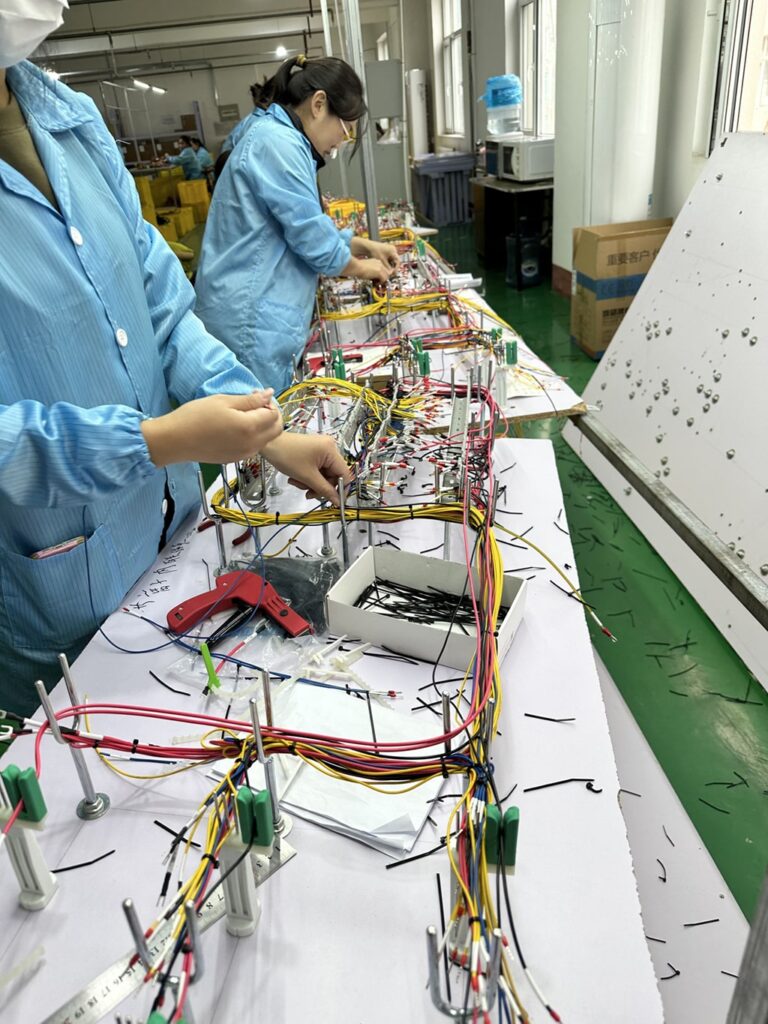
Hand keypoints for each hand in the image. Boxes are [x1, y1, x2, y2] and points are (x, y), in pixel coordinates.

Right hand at [141, 390, 281, 466]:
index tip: (256, 396)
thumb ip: (250, 400)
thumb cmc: (196, 416)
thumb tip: (269, 394)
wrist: (175, 440)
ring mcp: (244, 454)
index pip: (274, 415)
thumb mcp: (224, 401)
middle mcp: (251, 444)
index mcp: (249, 427)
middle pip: (277, 430)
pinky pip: (254, 447)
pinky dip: (253, 436)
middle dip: (272, 416)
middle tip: (256, 405)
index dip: (269, 403)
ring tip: (244, 415)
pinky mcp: (236, 459)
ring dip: (263, 427)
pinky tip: (236, 428)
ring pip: (267, 440)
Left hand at [261, 433, 352, 505]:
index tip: (334, 500)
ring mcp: (322, 449)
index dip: (340, 489)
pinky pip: (318, 470)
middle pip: (334, 476)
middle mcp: (329, 448)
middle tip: (310, 493)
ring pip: (324, 475)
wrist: (269, 445)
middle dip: (321, 486)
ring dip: (313, 483)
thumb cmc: (286, 455)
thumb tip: (337, 500)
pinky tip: (298, 478)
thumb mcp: (307, 477)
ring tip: (299, 483)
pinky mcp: (315, 452)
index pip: (345, 474)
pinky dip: (309, 477)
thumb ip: (324, 490)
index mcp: (331, 450)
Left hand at [351, 237, 400, 270]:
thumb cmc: (374, 252)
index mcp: (393, 251)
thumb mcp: (382, 261)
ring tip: (387, 271)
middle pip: (395, 261)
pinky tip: (384, 267)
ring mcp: (390, 250)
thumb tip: (391, 274)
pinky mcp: (387, 251)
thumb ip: (387, 268)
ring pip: (392, 260)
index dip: (396, 268)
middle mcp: (393, 249)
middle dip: (393, 267)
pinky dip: (388, 263)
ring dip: (390, 266)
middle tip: (390, 273)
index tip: (393, 273)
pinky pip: (390, 258)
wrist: (368, 246)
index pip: (398, 261)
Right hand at [354, 257, 392, 283]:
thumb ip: (371, 271)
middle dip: (384, 278)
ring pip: (386, 276)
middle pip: (387, 272)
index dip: (382, 275)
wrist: (355, 266)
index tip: (378, 279)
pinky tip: (375, 283)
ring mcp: (380, 267)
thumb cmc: (357, 268)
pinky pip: (384, 279)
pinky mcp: (379, 272)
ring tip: (377, 283)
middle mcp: (379, 263)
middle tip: (379, 282)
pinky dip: (380, 282)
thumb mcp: (366, 268)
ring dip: (382, 281)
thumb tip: (372, 277)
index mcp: (376, 261)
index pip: (384, 269)